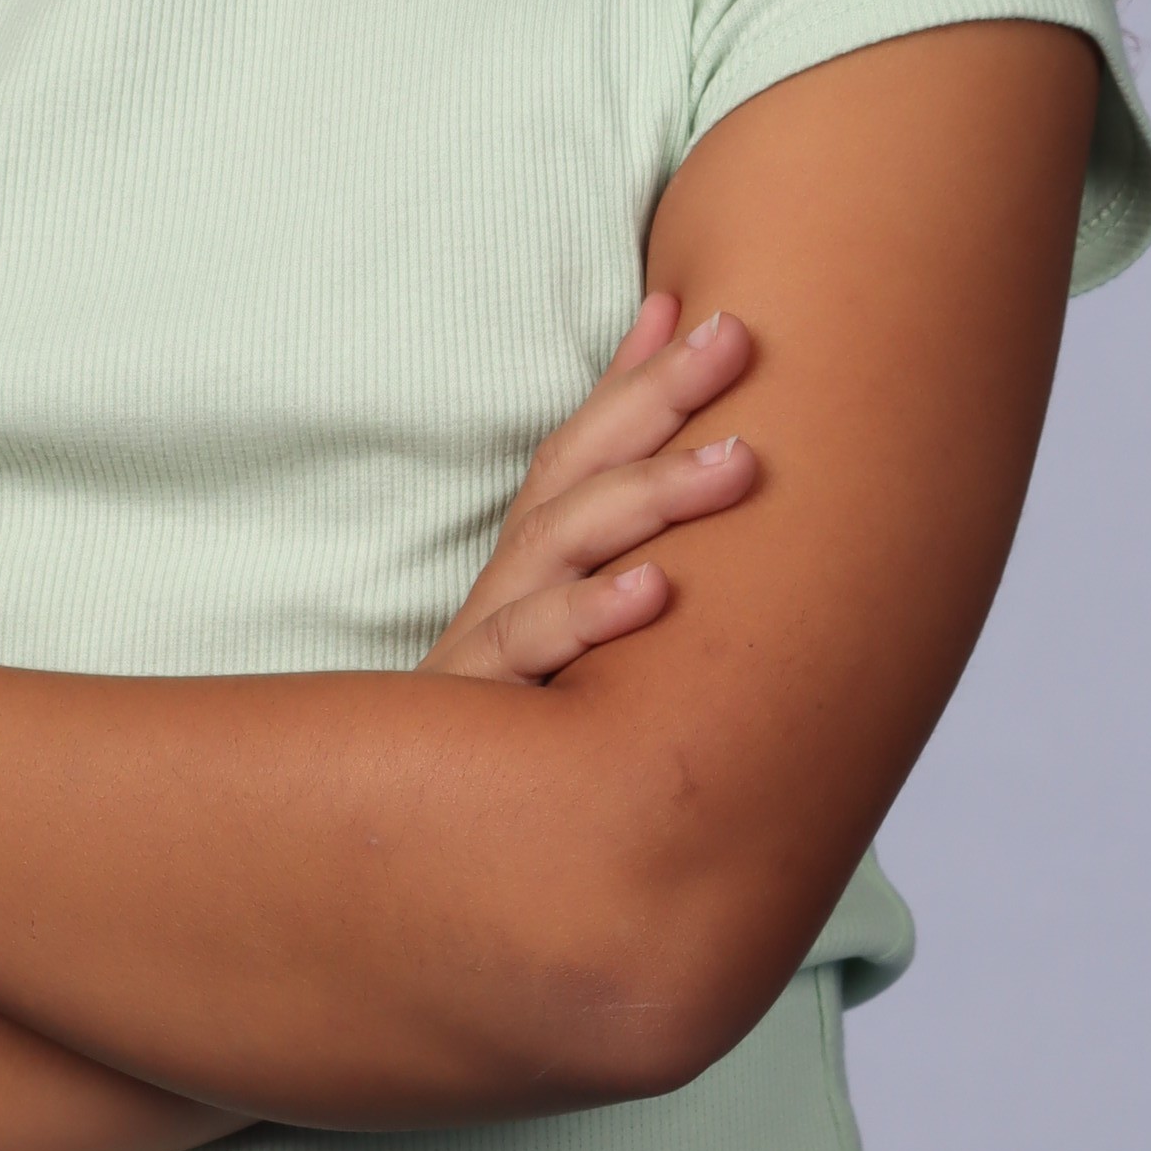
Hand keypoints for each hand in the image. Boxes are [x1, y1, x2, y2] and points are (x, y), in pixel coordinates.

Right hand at [424, 294, 757, 686]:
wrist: (415, 837)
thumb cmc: (514, 715)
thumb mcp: (564, 616)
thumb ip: (616, 516)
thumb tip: (667, 409)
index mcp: (533, 557)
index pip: (584, 443)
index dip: (643, 374)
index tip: (715, 313)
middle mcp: (509, 582)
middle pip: (575, 470)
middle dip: (656, 399)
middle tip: (734, 340)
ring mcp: (488, 638)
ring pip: (559, 546)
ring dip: (647, 496)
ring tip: (735, 464)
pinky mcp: (476, 704)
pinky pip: (529, 651)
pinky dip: (587, 616)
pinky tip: (653, 592)